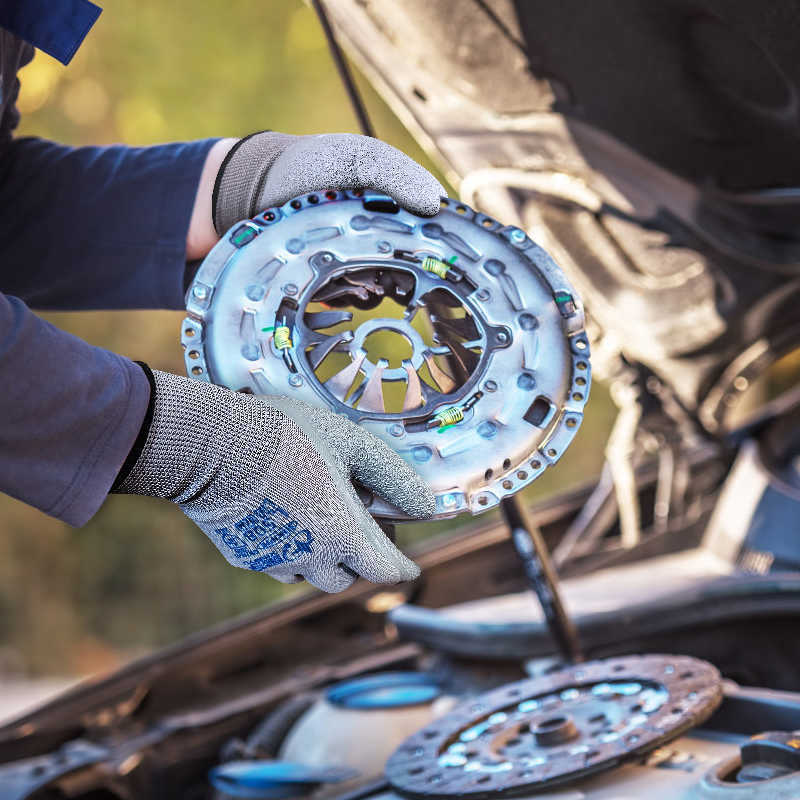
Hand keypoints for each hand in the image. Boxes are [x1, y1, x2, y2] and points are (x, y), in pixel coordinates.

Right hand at [115, 368, 434, 591]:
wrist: (211, 443)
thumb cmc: (287, 435)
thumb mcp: (350, 444)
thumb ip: (393, 478)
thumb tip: (426, 508)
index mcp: (343, 534)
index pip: (386, 570)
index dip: (402, 567)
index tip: (407, 564)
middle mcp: (311, 559)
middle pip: (349, 577)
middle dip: (361, 558)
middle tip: (359, 523)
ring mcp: (274, 561)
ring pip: (313, 575)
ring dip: (326, 557)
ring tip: (319, 517)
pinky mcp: (244, 557)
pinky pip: (279, 564)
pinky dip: (291, 550)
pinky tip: (284, 516)